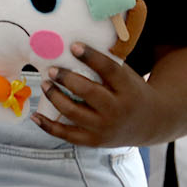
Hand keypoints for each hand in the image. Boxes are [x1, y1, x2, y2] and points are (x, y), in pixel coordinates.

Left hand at [33, 43, 156, 146]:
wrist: (150, 123)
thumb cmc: (131, 92)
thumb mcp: (128, 78)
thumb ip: (107, 67)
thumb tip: (74, 45)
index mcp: (128, 90)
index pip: (109, 70)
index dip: (91, 57)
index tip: (74, 46)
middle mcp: (117, 110)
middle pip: (88, 92)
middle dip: (66, 79)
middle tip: (52, 70)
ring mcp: (104, 128)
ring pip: (73, 112)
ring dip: (54, 97)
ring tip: (45, 84)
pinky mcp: (93, 141)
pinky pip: (66, 134)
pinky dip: (48, 126)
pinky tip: (35, 116)